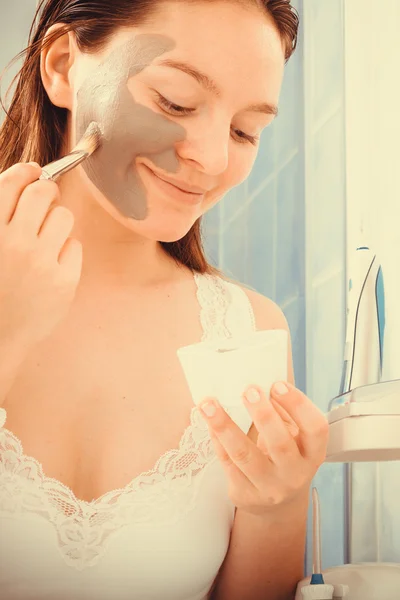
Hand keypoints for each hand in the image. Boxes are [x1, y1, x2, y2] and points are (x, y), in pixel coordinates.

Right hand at [0, 163, 81, 348]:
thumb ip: (2, 214)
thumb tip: (31, 173)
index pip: (12, 182)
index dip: (27, 172)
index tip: (34, 173)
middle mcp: (13, 243)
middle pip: (43, 192)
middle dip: (47, 192)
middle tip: (45, 201)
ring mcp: (40, 263)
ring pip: (64, 216)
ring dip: (57, 222)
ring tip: (45, 241)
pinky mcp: (63, 282)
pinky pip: (74, 245)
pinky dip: (65, 251)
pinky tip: (52, 265)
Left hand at [199, 382, 328, 515]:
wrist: (276, 504)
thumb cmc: (283, 457)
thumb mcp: (293, 438)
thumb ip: (282, 413)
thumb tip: (258, 384)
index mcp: (312, 454)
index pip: (315, 429)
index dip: (298, 405)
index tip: (277, 384)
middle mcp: (294, 474)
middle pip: (280, 445)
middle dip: (263, 415)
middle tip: (249, 390)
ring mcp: (269, 488)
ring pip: (244, 455)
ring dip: (225, 426)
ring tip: (209, 404)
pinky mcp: (244, 494)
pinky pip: (226, 461)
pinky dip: (216, 438)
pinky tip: (207, 419)